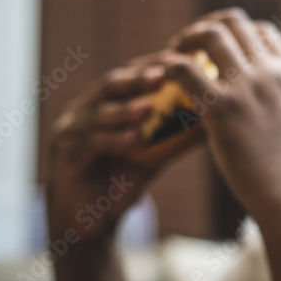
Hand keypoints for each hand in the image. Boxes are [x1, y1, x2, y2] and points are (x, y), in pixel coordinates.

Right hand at [47, 53, 181, 244]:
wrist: (92, 222)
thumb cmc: (123, 181)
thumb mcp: (154, 156)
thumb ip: (177, 137)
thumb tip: (216, 121)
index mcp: (104, 103)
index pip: (128, 74)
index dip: (150, 64)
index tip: (177, 57)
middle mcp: (83, 111)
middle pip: (109, 86)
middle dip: (136, 79)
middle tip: (162, 74)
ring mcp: (69, 132)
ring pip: (96, 114)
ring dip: (123, 109)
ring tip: (148, 107)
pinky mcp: (64, 156)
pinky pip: (89, 144)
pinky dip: (112, 140)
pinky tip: (133, 139)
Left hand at [162, 7, 280, 229]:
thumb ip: (276, 95)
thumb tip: (255, 90)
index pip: (261, 30)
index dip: (234, 33)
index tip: (215, 50)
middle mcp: (273, 72)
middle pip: (234, 22)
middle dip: (205, 28)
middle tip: (186, 47)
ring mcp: (249, 87)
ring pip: (210, 35)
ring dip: (185, 41)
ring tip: (170, 57)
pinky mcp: (224, 108)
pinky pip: (186, 69)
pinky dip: (171, 67)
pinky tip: (165, 81)